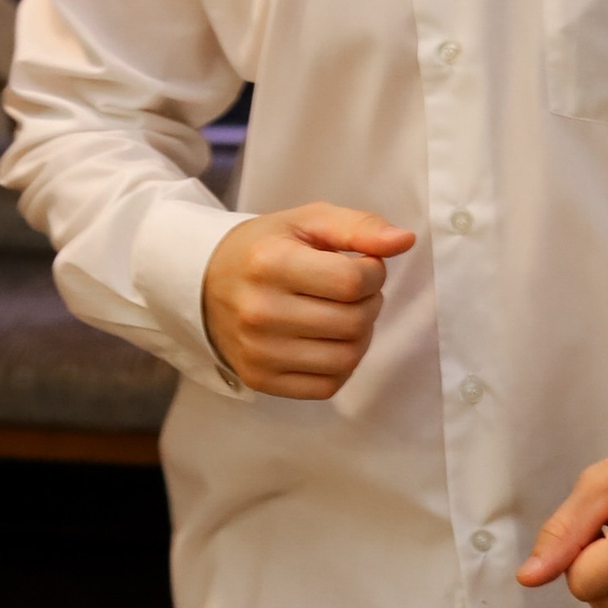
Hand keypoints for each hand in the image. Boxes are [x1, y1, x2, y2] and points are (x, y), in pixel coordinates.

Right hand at [199, 205, 414, 396]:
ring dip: (359, 335)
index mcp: (270, 264)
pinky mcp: (260, 379)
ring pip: (347, 357)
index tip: (360, 265)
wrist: (203, 283)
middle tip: (353, 291)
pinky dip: (339, 365)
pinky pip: (328, 385)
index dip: (373, 272)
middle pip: (354, 321)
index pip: (354, 281)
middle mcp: (260, 311)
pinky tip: (326, 341)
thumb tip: (404, 242)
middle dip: (368, 303)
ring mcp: (258, 351)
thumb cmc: (264, 249)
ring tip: (341, 315)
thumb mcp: (307, 222)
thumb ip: (359, 227)